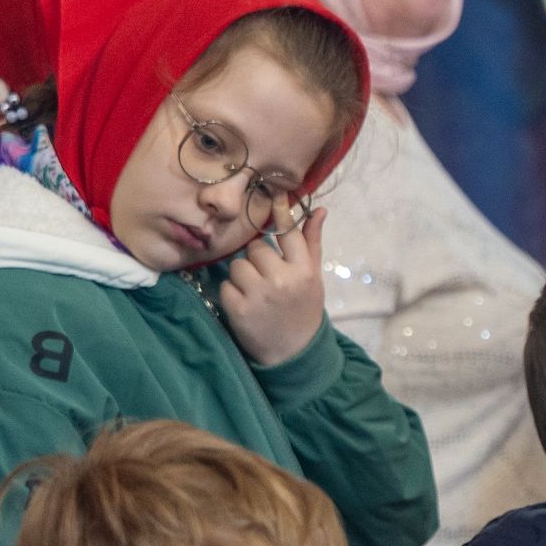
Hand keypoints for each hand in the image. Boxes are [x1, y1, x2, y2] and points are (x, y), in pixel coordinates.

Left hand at [216, 206, 327, 367]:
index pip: (288, 233)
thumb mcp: (313, 278)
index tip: (274, 192)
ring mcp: (258, 295)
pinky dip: (232, 294)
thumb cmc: (303, 310)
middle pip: (255, 248)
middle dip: (257, 259)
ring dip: (242, 276)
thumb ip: (311, 244)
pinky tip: (246, 306)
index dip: (280, 212)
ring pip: (237, 265)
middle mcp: (282, 280)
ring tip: (256, 293)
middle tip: (267, 278)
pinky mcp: (238, 309)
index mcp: (304, 272)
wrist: (293, 353)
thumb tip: (319, 210)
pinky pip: (225, 285)